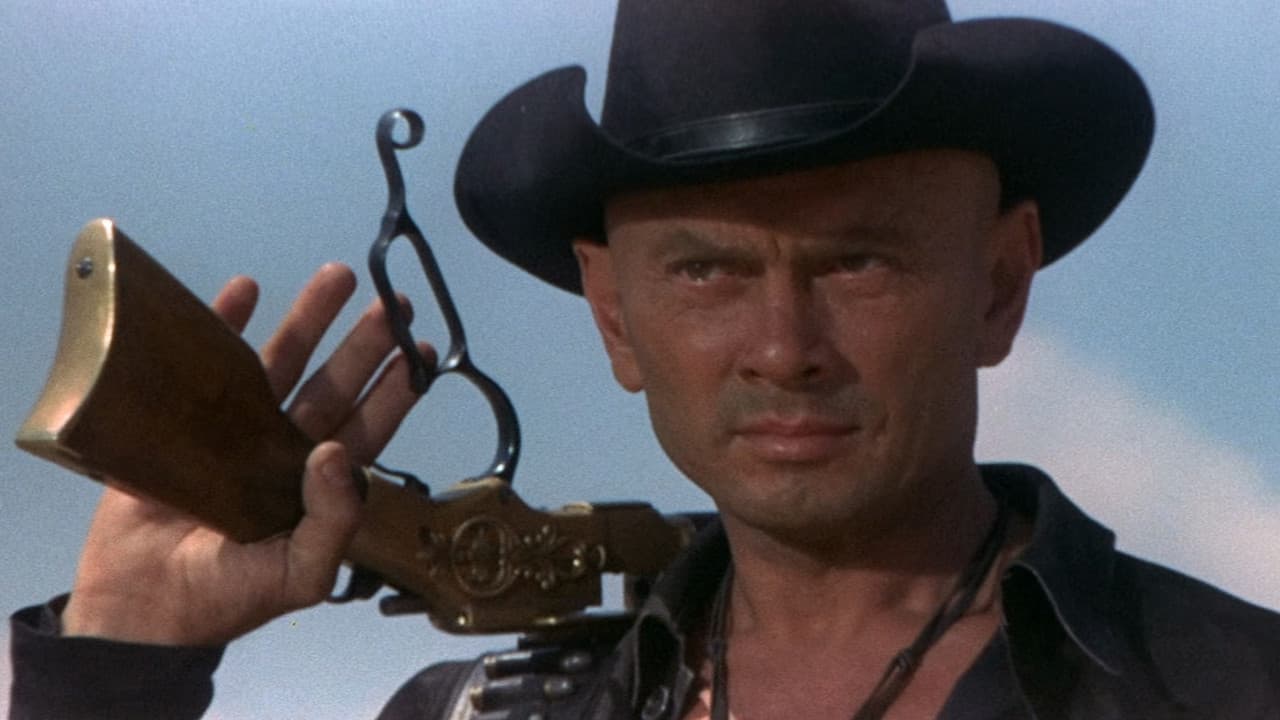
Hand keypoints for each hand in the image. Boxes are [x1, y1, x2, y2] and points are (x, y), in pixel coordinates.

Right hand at [61, 264, 429, 645]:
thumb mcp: (298, 575)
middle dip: (363, 342)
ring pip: (282, 362)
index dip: (395, 389)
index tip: (420, 347)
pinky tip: (246, 288)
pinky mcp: (185, 416)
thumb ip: (333, 522)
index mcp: (317, 482)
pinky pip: (209, 360)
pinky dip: (226, 322)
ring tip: (337, 276)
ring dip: (307, 318)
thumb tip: (340, 455)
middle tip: (392, 300)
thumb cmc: (227, 596)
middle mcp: (285, 446)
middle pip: (332, 383)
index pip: (367, 426)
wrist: (140, 605)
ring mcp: (236, 428)